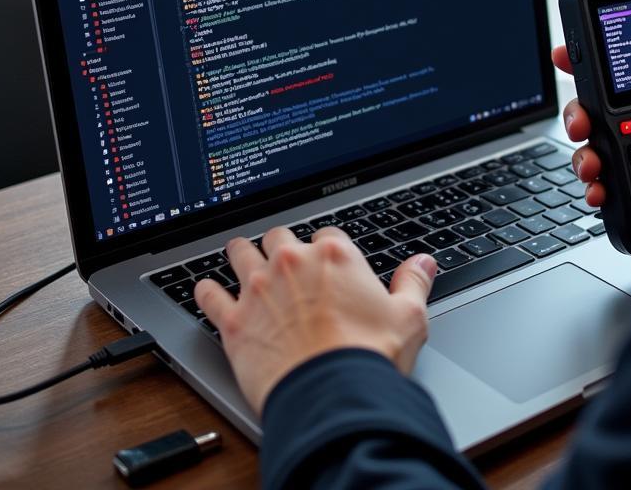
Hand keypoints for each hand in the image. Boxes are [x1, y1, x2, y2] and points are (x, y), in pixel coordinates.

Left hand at [194, 226, 436, 413]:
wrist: (332, 396)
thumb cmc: (369, 357)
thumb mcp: (408, 316)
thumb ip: (413, 283)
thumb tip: (423, 263)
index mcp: (335, 256)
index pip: (326, 235)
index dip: (326, 248)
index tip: (326, 260)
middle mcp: (293, 263)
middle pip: (279, 237)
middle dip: (281, 245)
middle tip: (282, 257)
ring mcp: (259, 289)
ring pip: (240, 253)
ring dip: (241, 253)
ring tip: (240, 254)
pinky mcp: (234, 321)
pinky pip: (209, 295)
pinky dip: (207, 290)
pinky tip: (207, 289)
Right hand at [551, 6, 630, 206]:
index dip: (597, 66)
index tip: (569, 55)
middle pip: (604, 115)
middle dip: (580, 112)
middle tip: (579, 119)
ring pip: (599, 152)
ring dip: (583, 153)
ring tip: (591, 161)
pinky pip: (610, 190)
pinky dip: (595, 189)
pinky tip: (598, 189)